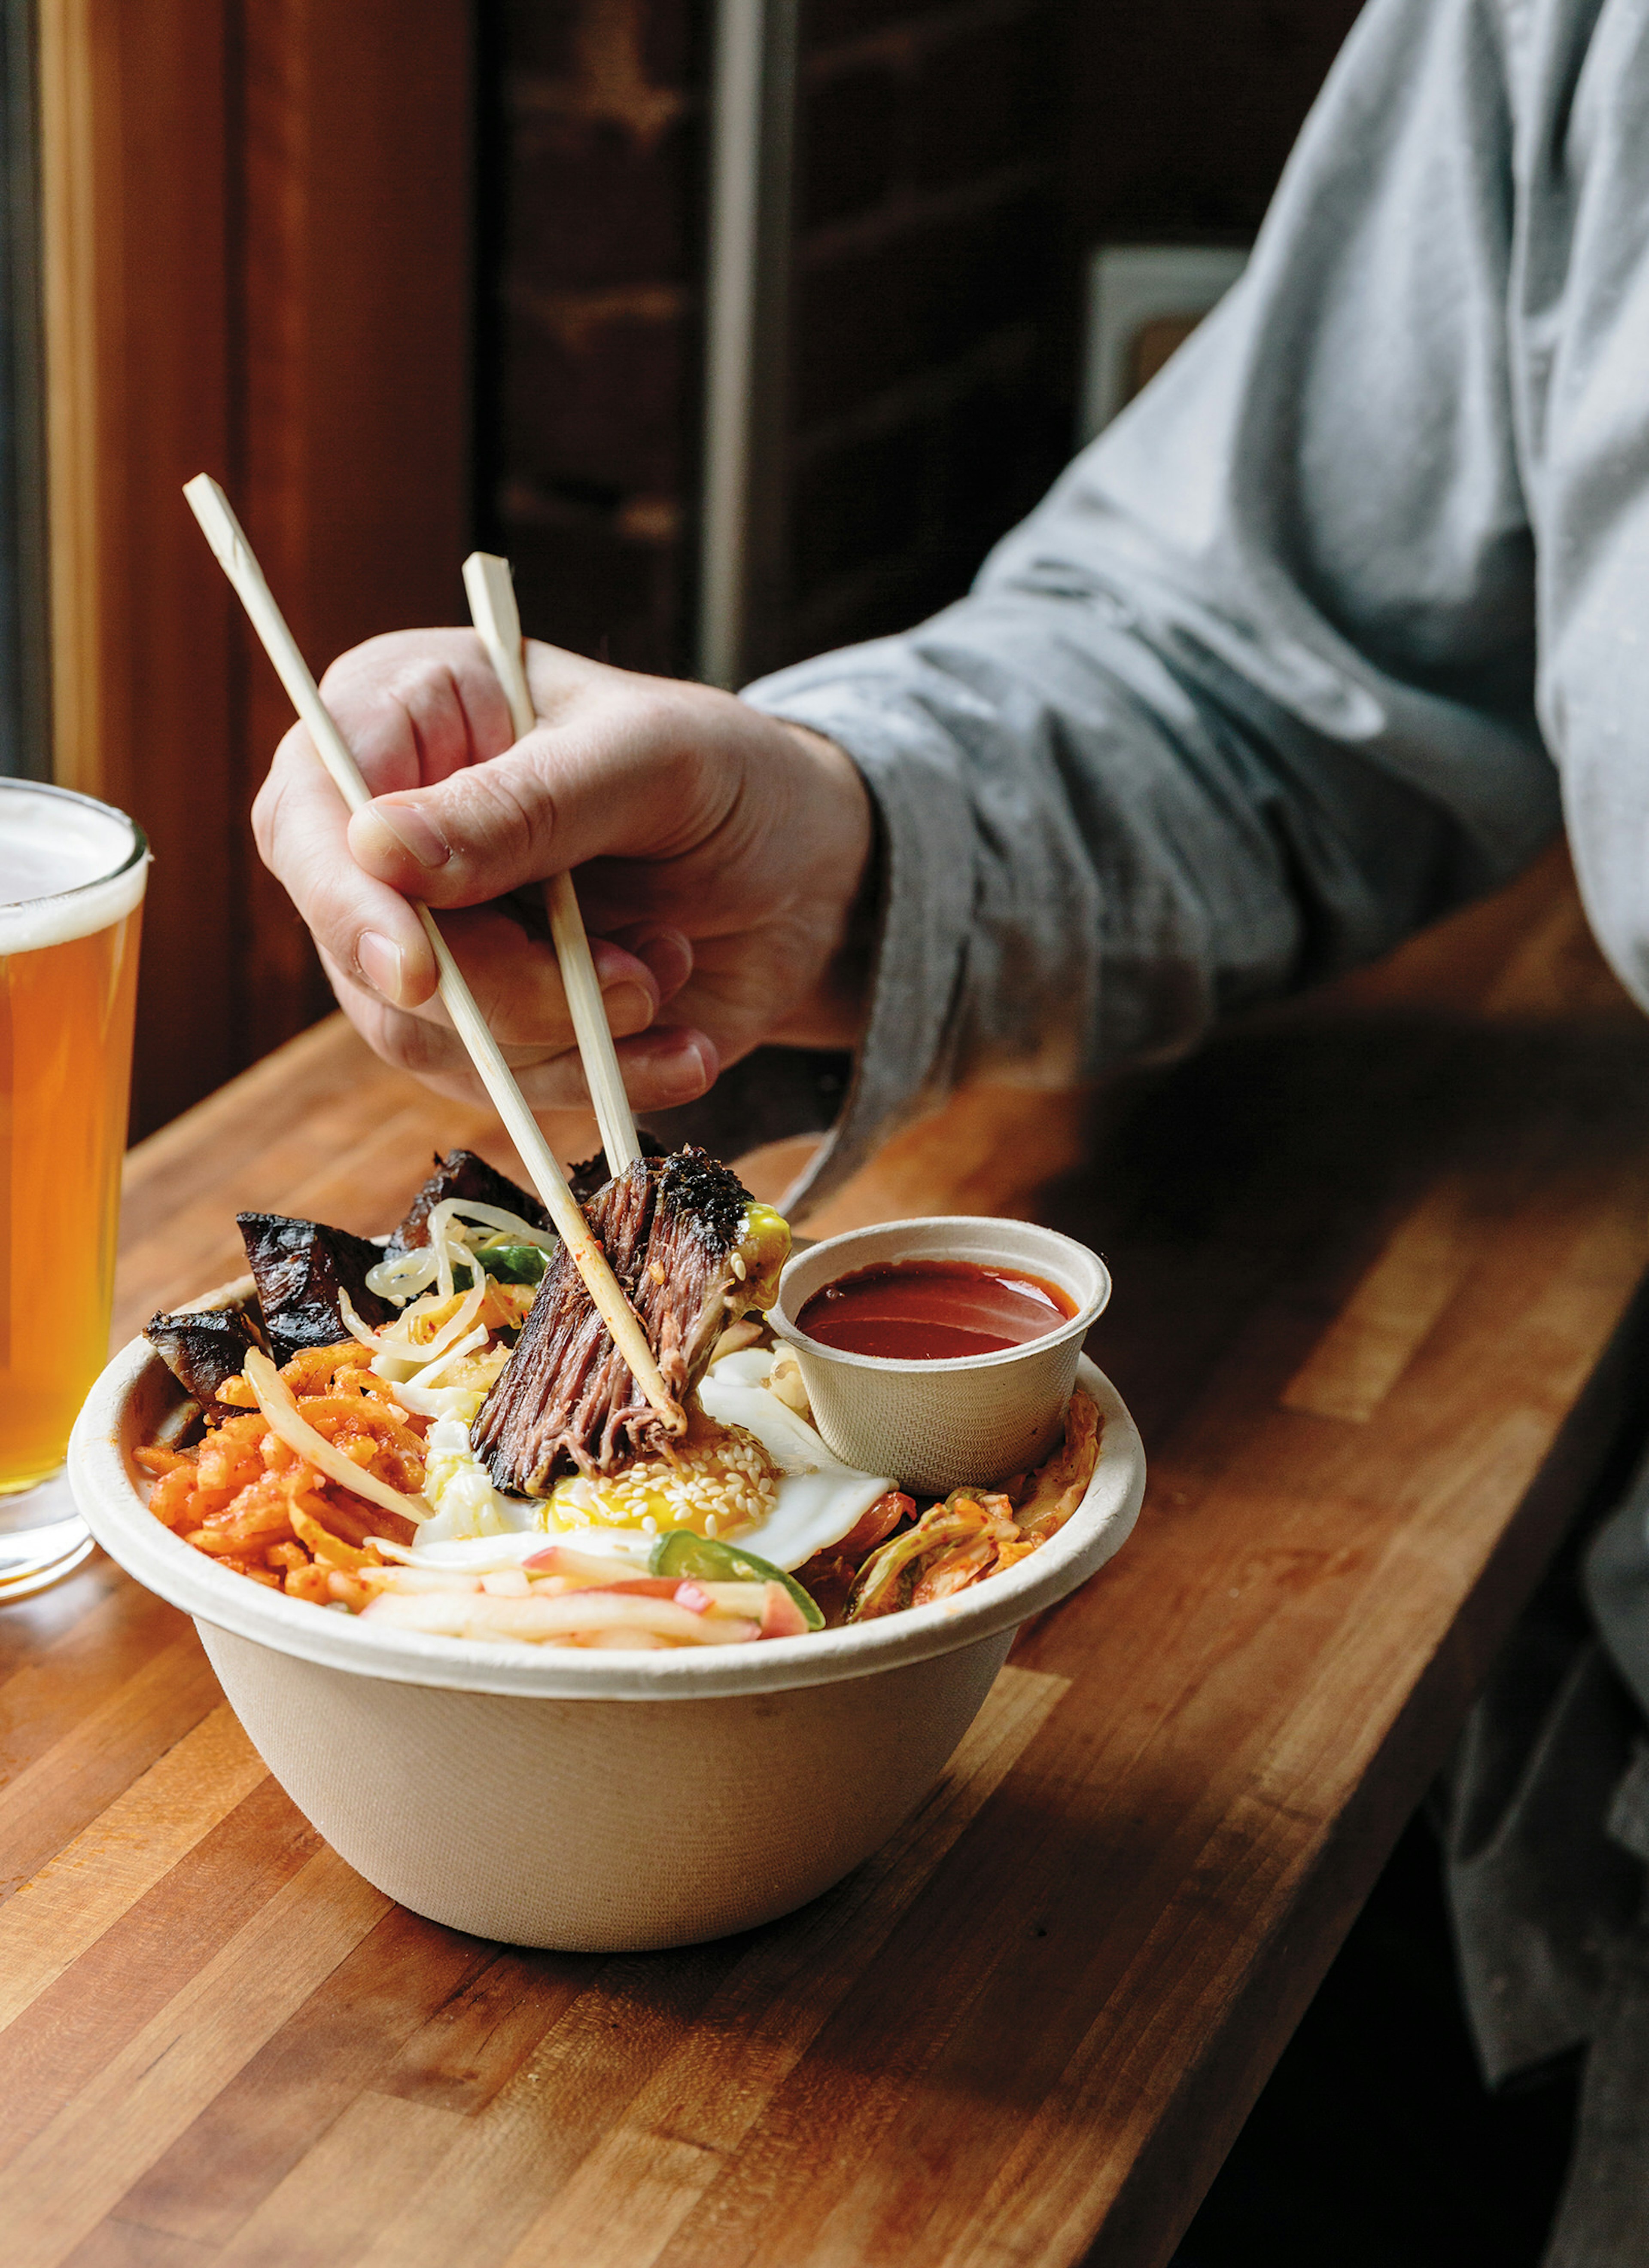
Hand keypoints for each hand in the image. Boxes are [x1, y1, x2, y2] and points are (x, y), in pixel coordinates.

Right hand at [252, 631, 874, 1130]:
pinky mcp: (486, 1022)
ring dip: (565, 1035)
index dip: (347, 901)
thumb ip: (527, 803)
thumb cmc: (732, 776)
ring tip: (667, 973)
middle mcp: (391, 835)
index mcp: (403, 715)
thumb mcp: (653, 759)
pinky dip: (599, 1081)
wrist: (812, 873)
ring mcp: (432, 936)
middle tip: (635, 981)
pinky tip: (678, 1044)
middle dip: (506, 990)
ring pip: (425, 1037)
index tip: (416, 968)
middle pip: (366, 949)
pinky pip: (501, 1088)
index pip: (310, 814)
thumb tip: (377, 847)